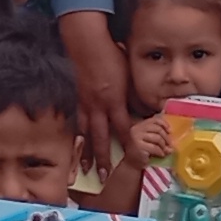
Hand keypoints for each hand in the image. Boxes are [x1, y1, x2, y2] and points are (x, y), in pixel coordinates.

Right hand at [61, 10, 136, 176]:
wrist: (86, 43)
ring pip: (84, 133)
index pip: (124, 129)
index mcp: (114, 101)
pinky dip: (74, 136)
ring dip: (85, 152)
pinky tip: (74, 145)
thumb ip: (136, 96)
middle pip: (101, 138)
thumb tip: (146, 111)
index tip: (136, 161)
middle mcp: (98, 106)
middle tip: (102, 177)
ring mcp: (83, 103)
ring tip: (83, 168)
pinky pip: (75, 122)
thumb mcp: (129, 76)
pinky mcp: (74, 98)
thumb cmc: (112, 57)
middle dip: (101, 159)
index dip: (130, 146)